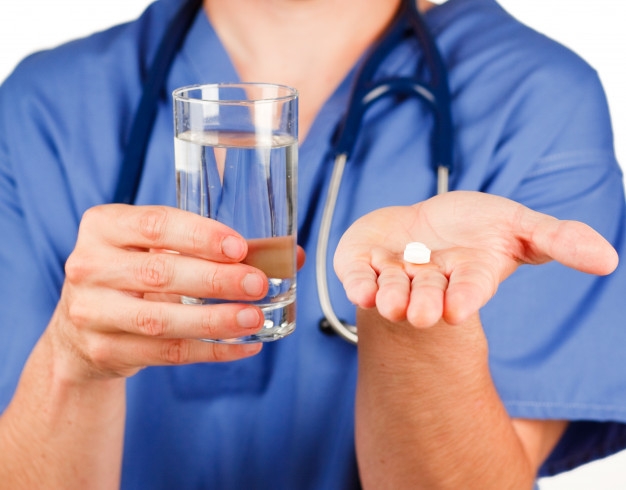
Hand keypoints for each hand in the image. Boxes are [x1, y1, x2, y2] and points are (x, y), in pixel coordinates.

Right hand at [50, 204, 300, 378]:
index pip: (155, 224)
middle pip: (160, 273)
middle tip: (257, 284)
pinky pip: (165, 353)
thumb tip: (290, 255)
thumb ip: (212, 245)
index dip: (200, 236)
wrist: (82, 328)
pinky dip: (210, 350)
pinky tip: (243, 346)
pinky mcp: (104, 351)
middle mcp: (89, 266)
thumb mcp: (156, 247)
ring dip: (214, 320)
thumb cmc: (133, 274)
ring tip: (254, 318)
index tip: (239, 247)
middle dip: (215, 279)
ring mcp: (92, 312)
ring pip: (160, 320)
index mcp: (103, 226)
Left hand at [334, 191, 617, 327]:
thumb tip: (608, 258)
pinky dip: (357, 282)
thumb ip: (558, 239)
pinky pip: (356, 275)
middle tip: (417, 314)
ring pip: (391, 288)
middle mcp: (429, 281)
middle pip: (427, 294)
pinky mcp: (362, 263)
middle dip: (423, 303)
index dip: (464, 297)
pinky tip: (360, 290)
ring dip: (390, 296)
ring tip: (390, 303)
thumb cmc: (473, 226)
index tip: (459, 309)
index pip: (469, 289)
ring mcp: (393, 273)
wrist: (421, 223)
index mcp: (466, 276)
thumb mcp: (519, 225)